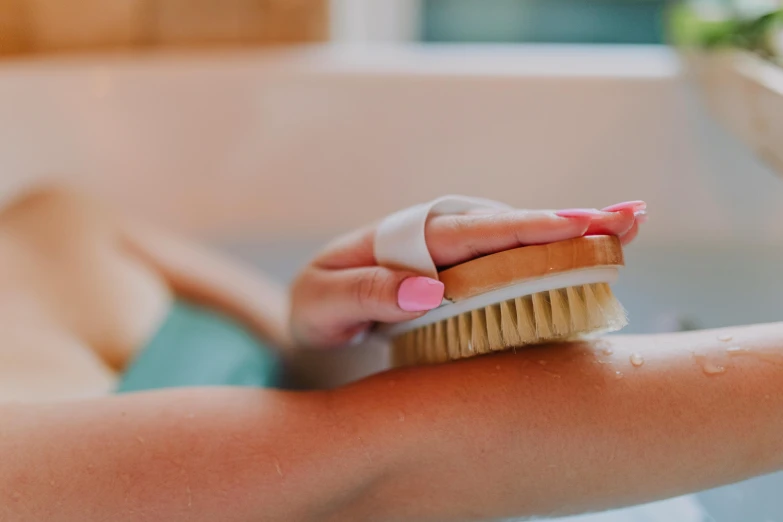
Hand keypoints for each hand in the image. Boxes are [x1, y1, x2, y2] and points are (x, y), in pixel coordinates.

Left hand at [290, 201, 645, 348]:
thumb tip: (429, 289)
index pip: (463, 232)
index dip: (515, 230)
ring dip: (574, 232)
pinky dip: (557, 255)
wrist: (317, 324)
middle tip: (626, 218)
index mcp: (400, 239)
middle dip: (565, 222)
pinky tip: (600, 249)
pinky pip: (515, 264)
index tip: (566, 228)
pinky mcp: (468, 279)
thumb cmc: (318, 312)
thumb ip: (366, 293)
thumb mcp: (323, 304)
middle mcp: (436, 240)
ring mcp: (456, 258)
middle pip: (505, 227)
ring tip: (629, 223)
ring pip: (519, 241)